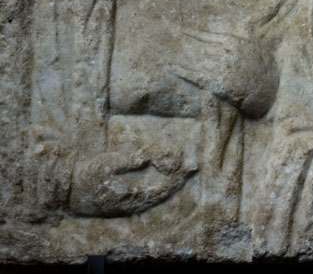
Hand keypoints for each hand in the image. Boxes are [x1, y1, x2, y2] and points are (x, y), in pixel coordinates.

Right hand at [69, 147, 195, 216]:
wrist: (68, 190)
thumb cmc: (88, 174)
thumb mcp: (108, 162)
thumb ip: (130, 161)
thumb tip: (148, 158)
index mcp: (130, 194)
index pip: (161, 189)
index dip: (175, 179)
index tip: (188, 169)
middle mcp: (131, 204)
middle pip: (160, 196)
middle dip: (175, 183)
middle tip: (189, 170)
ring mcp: (125, 208)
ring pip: (152, 201)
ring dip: (166, 189)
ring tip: (179, 178)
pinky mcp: (119, 208)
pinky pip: (143, 203)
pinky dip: (154, 194)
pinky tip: (159, 187)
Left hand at [169, 27, 277, 117]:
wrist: (269, 92)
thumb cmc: (263, 70)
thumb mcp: (254, 50)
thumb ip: (238, 42)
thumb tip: (224, 37)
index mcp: (236, 42)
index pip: (208, 36)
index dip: (193, 34)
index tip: (181, 30)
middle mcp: (227, 53)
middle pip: (201, 48)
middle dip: (188, 48)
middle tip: (169, 43)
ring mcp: (222, 68)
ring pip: (197, 60)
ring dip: (183, 57)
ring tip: (169, 55)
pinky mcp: (218, 83)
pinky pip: (195, 75)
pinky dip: (181, 70)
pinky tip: (171, 67)